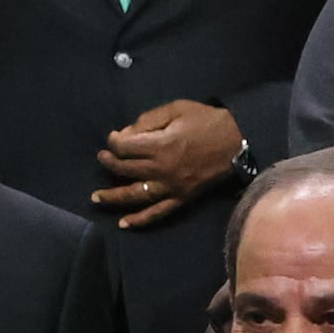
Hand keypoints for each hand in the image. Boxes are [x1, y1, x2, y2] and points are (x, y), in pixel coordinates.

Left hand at [91, 100, 244, 228]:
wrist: (237, 140)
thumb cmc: (206, 121)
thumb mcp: (176, 109)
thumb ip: (148, 120)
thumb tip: (124, 134)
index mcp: (161, 145)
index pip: (125, 147)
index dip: (113, 142)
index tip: (112, 138)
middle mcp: (162, 169)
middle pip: (126, 169)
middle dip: (109, 163)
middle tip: (102, 158)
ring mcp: (171, 187)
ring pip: (136, 195)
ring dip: (113, 197)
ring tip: (96, 198)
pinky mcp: (181, 198)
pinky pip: (157, 212)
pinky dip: (140, 220)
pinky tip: (123, 224)